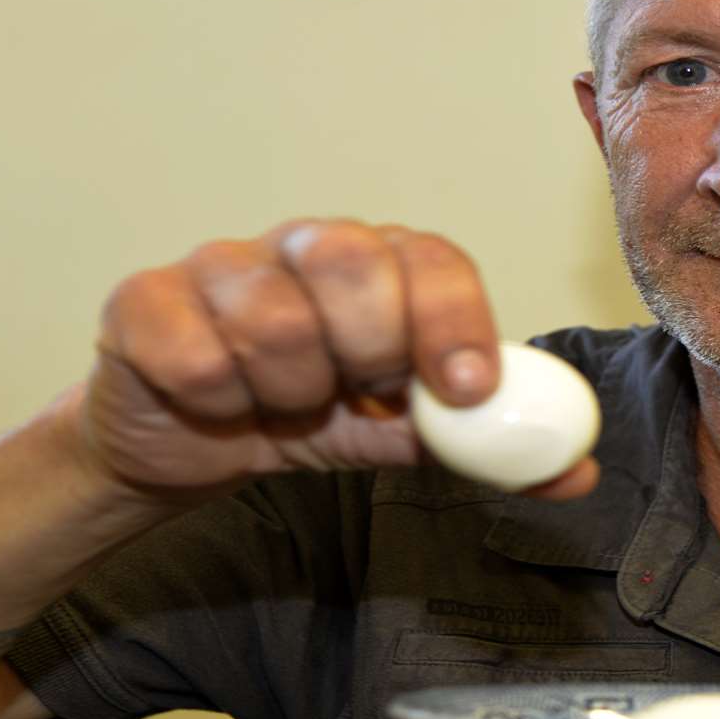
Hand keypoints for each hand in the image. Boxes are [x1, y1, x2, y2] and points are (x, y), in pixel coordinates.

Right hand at [64, 218, 598, 501]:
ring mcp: (220, 264)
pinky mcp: (143, 300)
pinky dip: (216, 401)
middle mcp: (303, 245)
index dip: (455, 320)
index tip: (467, 391)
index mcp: (380, 263)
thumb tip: (576, 473)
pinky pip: (193, 354)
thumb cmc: (306, 417)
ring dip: (287, 393)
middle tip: (357, 393)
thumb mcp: (401, 436)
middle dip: (368, 345)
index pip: (432, 258)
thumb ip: (483, 447)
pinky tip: (218, 405)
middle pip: (350, 258)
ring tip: (281, 405)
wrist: (190, 446)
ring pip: (271, 317)